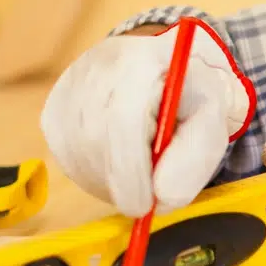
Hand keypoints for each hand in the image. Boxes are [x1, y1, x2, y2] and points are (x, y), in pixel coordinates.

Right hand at [40, 20, 255, 216]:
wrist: (164, 65)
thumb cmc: (190, 94)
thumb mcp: (214, 116)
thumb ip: (197, 154)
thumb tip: (163, 198)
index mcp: (138, 61)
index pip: (121, 120)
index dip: (131, 170)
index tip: (147, 204)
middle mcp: (92, 70)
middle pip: (95, 142)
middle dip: (124, 181)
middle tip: (149, 197)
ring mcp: (65, 92)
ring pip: (80, 158)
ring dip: (113, 181)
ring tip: (143, 164)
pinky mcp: (52, 115)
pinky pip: (69, 161)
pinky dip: (97, 175)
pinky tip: (121, 161)